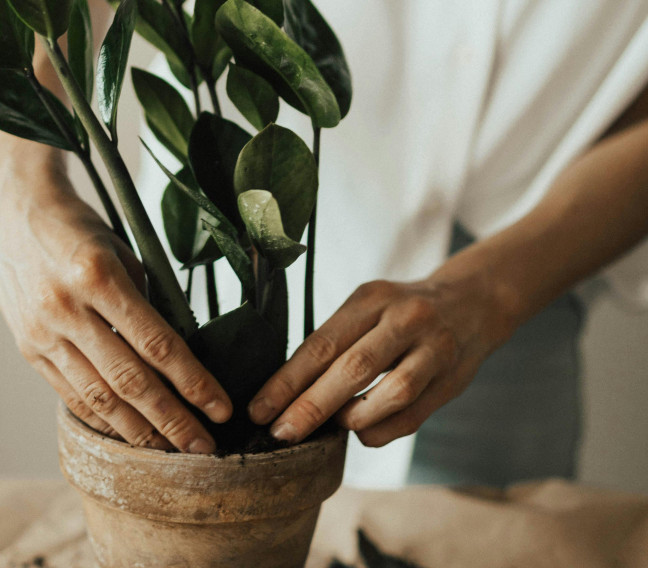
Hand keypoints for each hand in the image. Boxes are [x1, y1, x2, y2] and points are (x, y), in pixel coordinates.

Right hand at [0, 152, 231, 453]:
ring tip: (170, 451)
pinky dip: (101, 418)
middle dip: (172, 420)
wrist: (11, 210)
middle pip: (130, 380)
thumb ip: (146, 302)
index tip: (221, 408)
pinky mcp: (27, 346)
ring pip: (98, 397)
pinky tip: (127, 433)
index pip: (157, 343)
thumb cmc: (79, 227)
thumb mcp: (121, 251)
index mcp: (98, 275)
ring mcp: (42, 331)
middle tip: (204, 448)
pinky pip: (70, 393)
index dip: (193, 382)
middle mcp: (66, 308)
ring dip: (138, 431)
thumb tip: (179, 355)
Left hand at [247, 276, 513, 446]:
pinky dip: (382, 430)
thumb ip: (335, 342)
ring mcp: (434, 348)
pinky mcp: (453, 378)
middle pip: (353, 367)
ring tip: (331, 428)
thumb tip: (286, 392)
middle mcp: (405, 318)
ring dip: (353, 417)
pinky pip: (414, 415)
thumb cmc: (400, 312)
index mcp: (371, 298)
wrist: (473, 302)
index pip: (321, 343)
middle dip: (311, 406)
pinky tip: (362, 432)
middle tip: (281, 433)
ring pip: (391, 392)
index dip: (287, 381)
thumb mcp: (367, 308)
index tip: (259, 409)